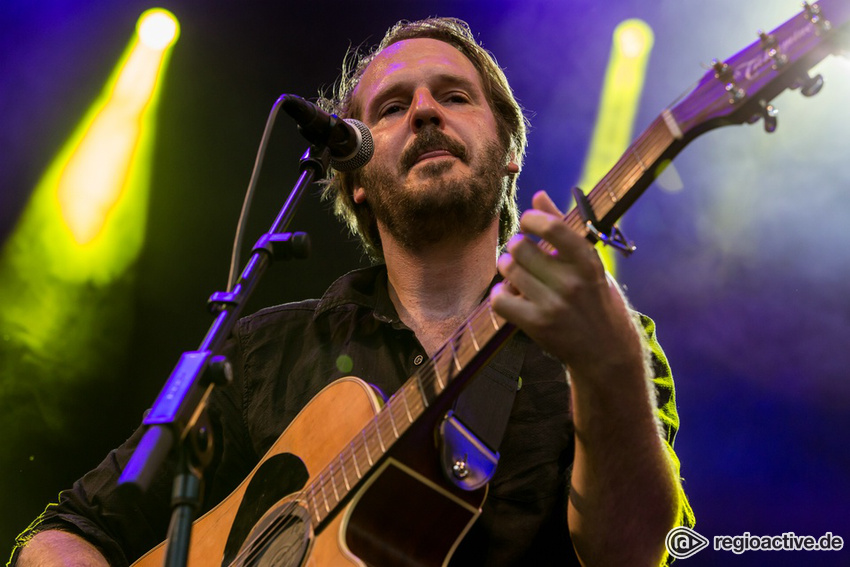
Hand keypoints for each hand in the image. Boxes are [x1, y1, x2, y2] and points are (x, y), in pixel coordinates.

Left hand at [490, 190, 642, 378]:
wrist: (606, 351)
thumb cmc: (596, 299)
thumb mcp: (589, 264)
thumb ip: (562, 229)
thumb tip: (538, 195)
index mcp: (588, 261)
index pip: (553, 227)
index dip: (532, 219)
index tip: (528, 223)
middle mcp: (572, 282)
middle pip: (520, 246)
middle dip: (515, 246)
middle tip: (520, 253)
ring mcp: (553, 305)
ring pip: (508, 270)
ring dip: (506, 268)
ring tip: (516, 273)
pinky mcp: (537, 325)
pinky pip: (500, 299)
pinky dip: (500, 294)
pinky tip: (510, 294)